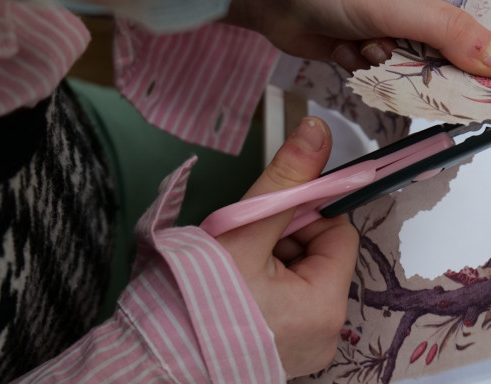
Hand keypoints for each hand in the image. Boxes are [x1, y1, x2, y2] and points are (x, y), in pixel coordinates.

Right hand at [216, 117, 357, 377]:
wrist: (153, 361)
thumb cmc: (193, 300)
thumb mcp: (242, 229)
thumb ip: (284, 179)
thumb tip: (317, 128)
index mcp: (325, 305)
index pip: (338, 233)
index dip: (303, 214)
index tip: (266, 216)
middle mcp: (326, 333)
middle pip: (319, 256)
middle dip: (283, 238)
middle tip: (242, 246)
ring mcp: (305, 348)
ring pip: (300, 277)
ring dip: (271, 261)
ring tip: (231, 271)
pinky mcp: (284, 355)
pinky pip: (287, 304)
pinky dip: (264, 288)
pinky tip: (233, 291)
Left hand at [225, 0, 490, 74]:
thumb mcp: (394, 1)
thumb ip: (448, 31)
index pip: (485, 9)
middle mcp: (418, 1)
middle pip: (455, 47)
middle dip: (447, 67)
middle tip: (447, 81)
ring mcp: (390, 28)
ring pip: (419, 67)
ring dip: (398, 69)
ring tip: (370, 46)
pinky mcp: (364, 50)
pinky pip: (385, 76)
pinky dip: (369, 72)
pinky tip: (347, 51)